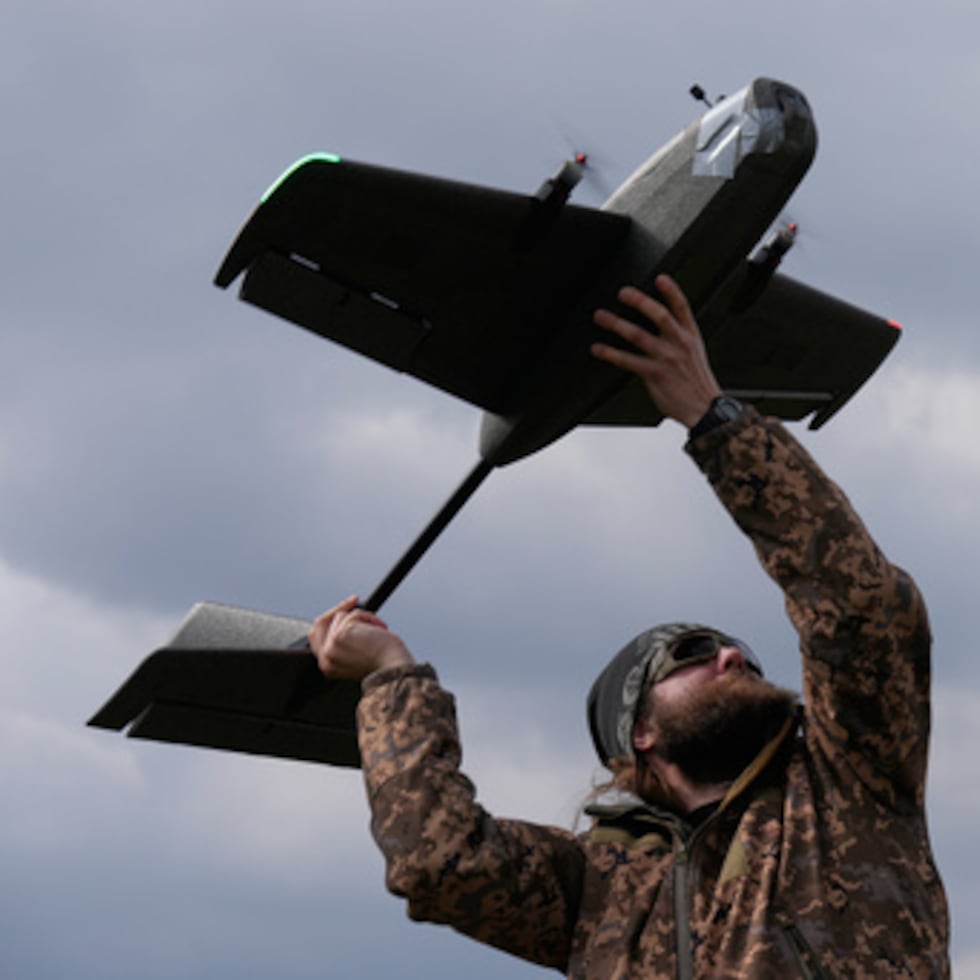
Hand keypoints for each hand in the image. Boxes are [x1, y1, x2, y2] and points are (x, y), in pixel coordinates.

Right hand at [308, 595, 414, 679]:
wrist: (394, 672)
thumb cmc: (385, 664)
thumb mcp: (358, 656)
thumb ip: (345, 643)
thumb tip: (343, 617)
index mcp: (328, 666)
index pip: (316, 636)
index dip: (328, 620)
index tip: (342, 610)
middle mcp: (326, 657)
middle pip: (320, 622)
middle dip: (338, 608)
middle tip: (354, 600)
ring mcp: (331, 645)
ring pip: (342, 616)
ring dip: (364, 618)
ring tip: (379, 631)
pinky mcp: (341, 634)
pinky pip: (355, 614)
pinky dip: (371, 618)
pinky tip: (381, 630)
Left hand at [591, 275, 721, 427]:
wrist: (704, 409)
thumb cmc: (697, 383)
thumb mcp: (694, 354)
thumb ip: (678, 339)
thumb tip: (659, 328)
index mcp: (690, 336)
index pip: (682, 308)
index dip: (671, 291)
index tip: (660, 278)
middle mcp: (679, 344)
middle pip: (659, 315)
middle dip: (640, 301)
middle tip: (623, 293)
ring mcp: (666, 358)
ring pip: (638, 335)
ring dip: (617, 324)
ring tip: (601, 316)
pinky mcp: (655, 374)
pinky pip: (628, 361)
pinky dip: (610, 354)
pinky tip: (598, 349)